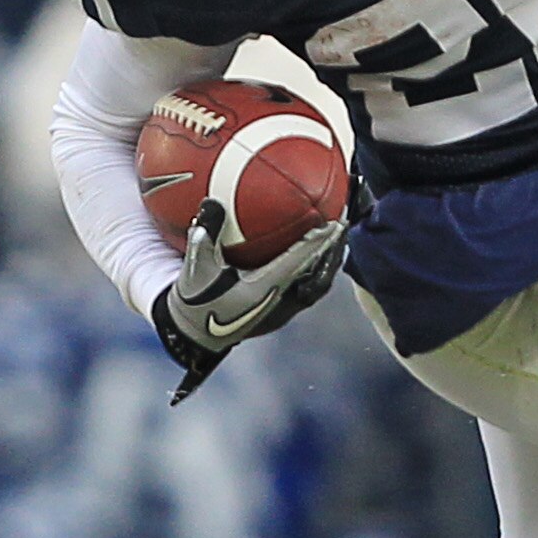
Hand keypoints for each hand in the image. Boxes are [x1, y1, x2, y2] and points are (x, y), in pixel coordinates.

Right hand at [151, 199, 348, 403]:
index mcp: (261, 291)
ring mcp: (282, 311)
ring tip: (338, 239)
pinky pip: (308, 290)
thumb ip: (204, 235)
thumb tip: (212, 202)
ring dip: (328, 262)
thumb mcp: (193, 267)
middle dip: (332, 251)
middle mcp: (278, 303)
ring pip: (316, 286)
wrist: (194, 336)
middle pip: (317, 277)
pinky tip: (318, 257)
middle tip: (344, 225)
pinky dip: (316, 271)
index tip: (333, 224)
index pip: (296, 263)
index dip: (316, 244)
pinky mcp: (280, 313)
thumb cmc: (194, 300)